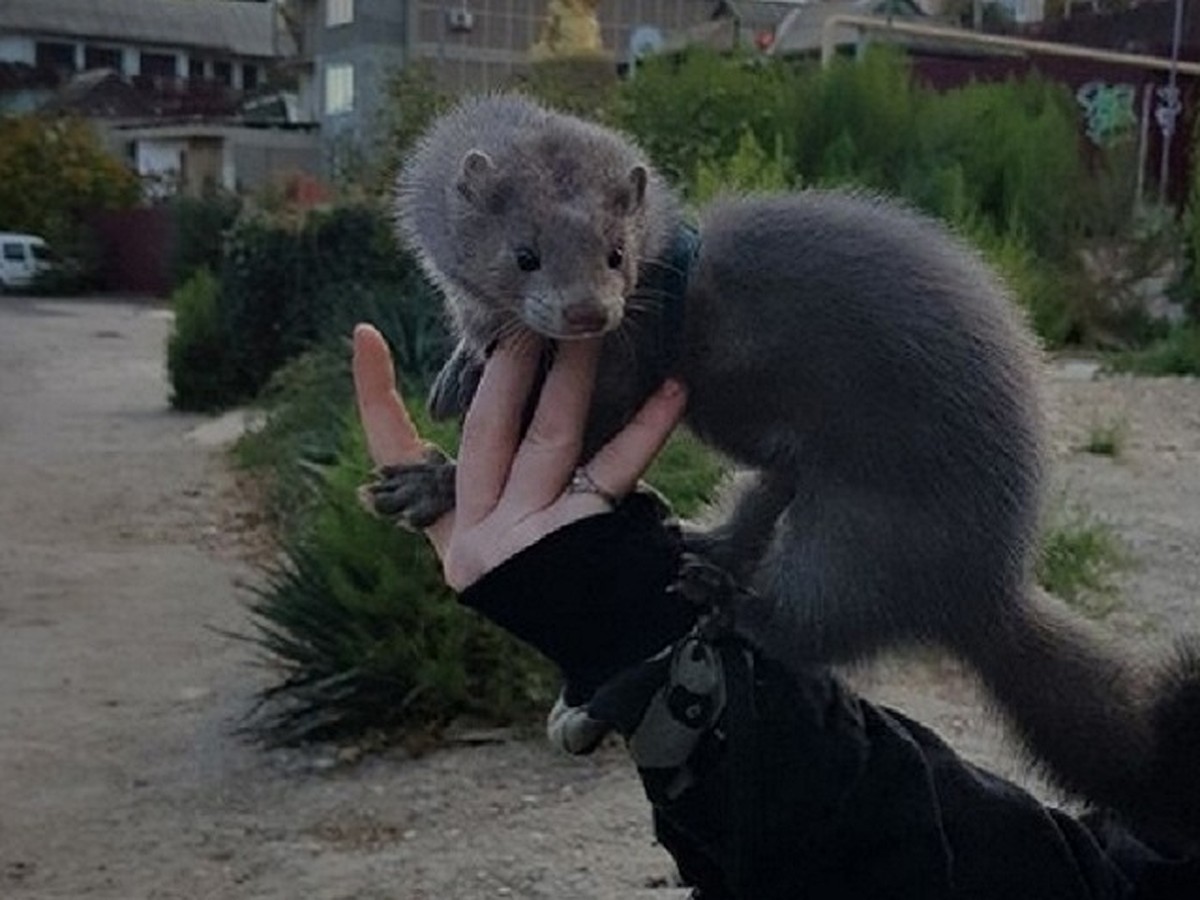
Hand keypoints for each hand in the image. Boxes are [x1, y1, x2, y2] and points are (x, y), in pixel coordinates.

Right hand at [352, 324, 686, 590]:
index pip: (398, 457)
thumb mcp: (509, 553)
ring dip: (571, 378)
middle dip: (508, 366)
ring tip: (590, 330)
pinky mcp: (584, 539)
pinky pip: (617, 471)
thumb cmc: (558, 598)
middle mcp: (479, 536)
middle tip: (528, 312)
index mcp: (451, 535)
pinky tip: (672, 390)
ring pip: (548, 438)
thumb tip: (527, 404)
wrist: (609, 664)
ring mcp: (530, 537)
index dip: (377, 398)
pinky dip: (646, 428)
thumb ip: (503, 493)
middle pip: (487, 430)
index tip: (367, 339)